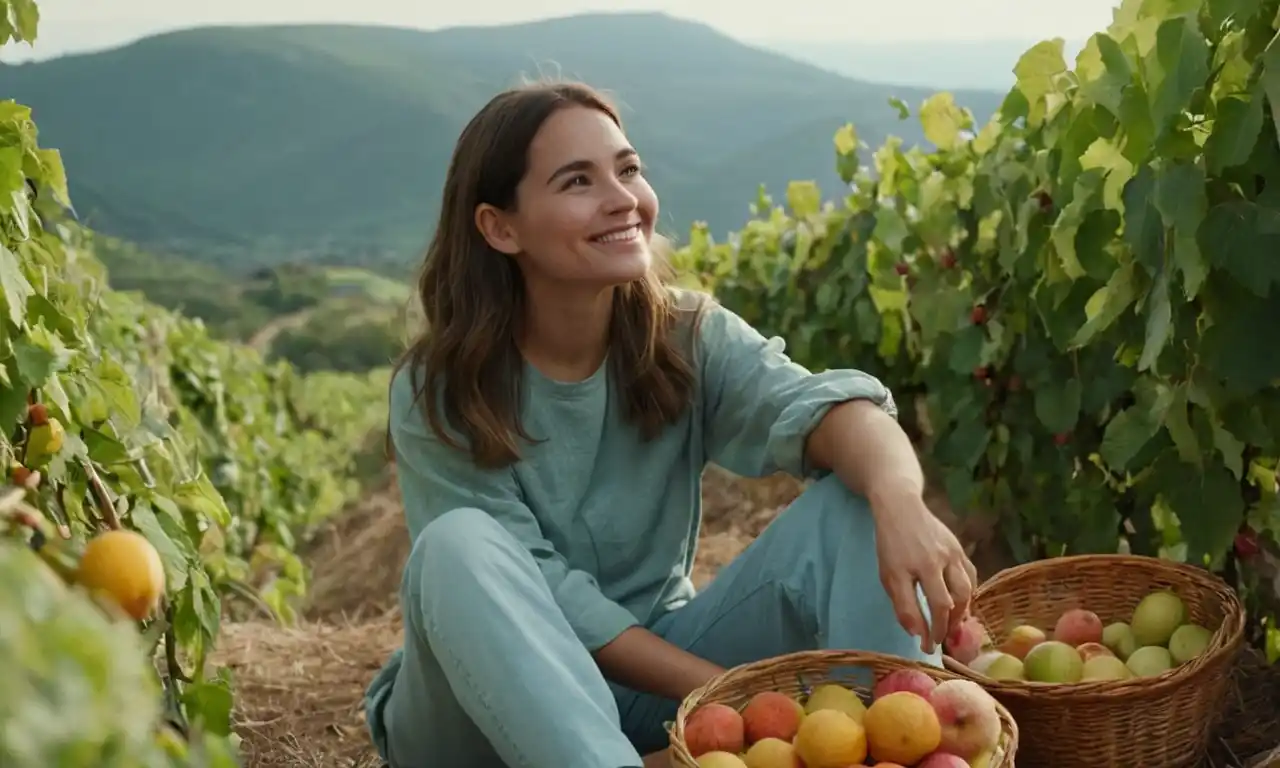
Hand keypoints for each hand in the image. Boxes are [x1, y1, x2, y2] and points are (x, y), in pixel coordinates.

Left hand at [869, 489, 977, 653]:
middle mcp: (940, 559)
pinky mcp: (959, 549)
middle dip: (948, 625)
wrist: (901, 507)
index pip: (935, 606)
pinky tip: (960, 603)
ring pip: (967, 588)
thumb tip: (917, 633)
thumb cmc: (891, 545)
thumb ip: (903, 605)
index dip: (932, 630)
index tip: (927, 647)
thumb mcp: (888, 575)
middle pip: (955, 600)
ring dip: (961, 612)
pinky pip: (971, 575)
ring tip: (950, 626)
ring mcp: (953, 552)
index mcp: (920, 566)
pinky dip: (968, 593)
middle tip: (940, 639)